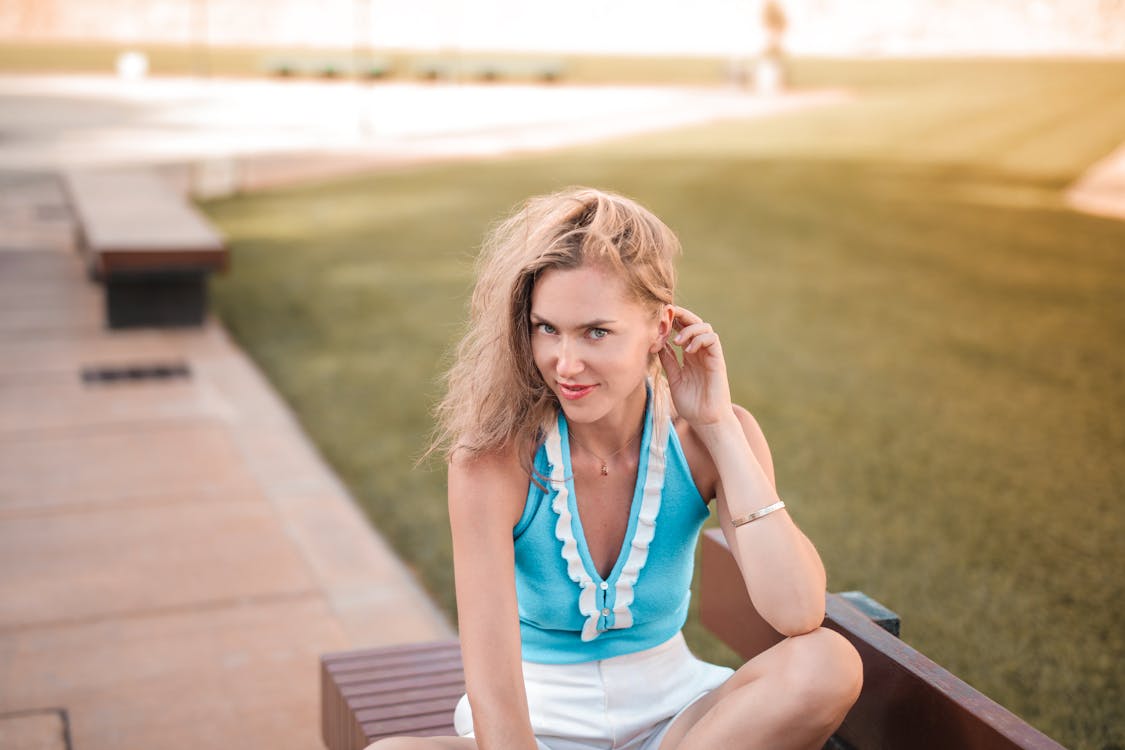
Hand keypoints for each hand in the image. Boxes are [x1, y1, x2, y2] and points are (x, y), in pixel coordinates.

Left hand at [657, 306, 732, 427]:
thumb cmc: (691, 404)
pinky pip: (712, 340)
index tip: (658, 318)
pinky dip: (700, 339)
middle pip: (694, 322)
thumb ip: (668, 361)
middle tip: (667, 314)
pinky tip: (688, 350)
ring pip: (705, 327)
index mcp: (689, 355)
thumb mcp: (674, 378)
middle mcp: (700, 352)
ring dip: (689, 328)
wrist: (706, 420)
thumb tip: (657, 343)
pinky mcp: (718, 361)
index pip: (683, 329)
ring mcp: (710, 355)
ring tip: (677, 341)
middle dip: (681, 315)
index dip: (672, 320)